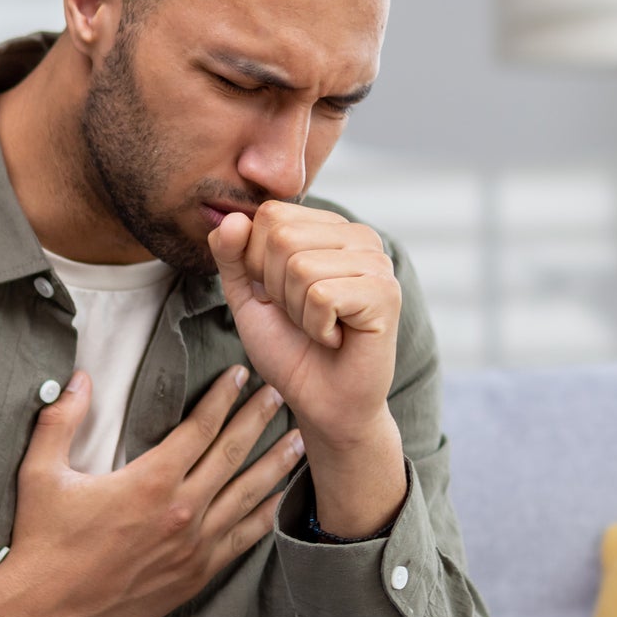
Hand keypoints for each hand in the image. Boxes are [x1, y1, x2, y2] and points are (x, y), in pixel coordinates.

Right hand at [0, 364, 302, 616]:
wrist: (42, 609)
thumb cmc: (40, 541)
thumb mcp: (41, 472)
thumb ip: (62, 420)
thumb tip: (79, 378)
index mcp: (149, 482)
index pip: (200, 428)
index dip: (223, 398)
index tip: (239, 376)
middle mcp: (180, 512)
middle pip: (232, 455)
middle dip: (258, 420)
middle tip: (280, 396)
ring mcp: (192, 548)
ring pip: (247, 497)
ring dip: (275, 465)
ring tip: (297, 442)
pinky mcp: (194, 577)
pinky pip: (241, 541)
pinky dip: (265, 517)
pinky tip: (280, 502)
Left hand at [207, 201, 400, 449]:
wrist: (322, 401)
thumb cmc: (290, 348)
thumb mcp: (248, 297)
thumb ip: (232, 256)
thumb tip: (231, 218)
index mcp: (328, 227)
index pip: (271, 215)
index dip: (258, 263)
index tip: (282, 296)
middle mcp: (358, 236)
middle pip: (283, 237)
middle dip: (277, 288)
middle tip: (303, 315)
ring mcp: (377, 262)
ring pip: (301, 267)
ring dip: (297, 311)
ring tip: (321, 327)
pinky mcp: (386, 293)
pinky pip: (322, 296)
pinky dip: (317, 327)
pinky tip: (337, 338)